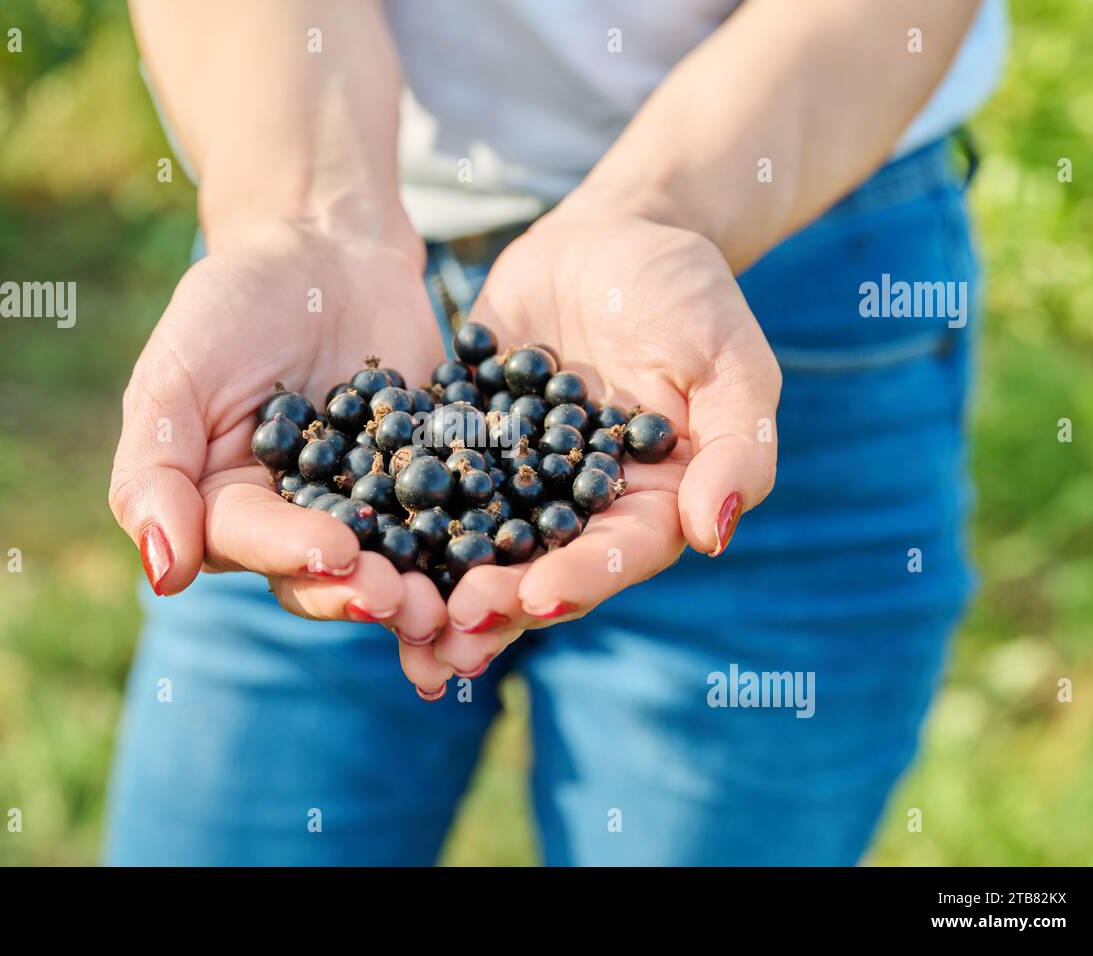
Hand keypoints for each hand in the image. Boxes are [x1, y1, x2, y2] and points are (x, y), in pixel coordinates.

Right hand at [108, 221, 452, 641]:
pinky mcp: (430, 484)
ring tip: (457, 607)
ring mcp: (369, 509)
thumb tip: (163, 574)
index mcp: (225, 508)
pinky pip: (454, 518)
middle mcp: (297, 522)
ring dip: (423, 592)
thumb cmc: (234, 301)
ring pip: (393, 563)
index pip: (252, 543)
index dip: (294, 553)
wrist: (327, 248)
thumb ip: (154, 468)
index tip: (337, 553)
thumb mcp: (178, 371)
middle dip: (365, 591)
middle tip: (407, 602)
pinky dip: (477, 540)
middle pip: (326, 574)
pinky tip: (507, 557)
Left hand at [415, 210, 781, 684]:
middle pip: (539, 568)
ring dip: (439, 584)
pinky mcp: (467, 441)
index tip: (536, 600)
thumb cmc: (691, 295)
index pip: (616, 555)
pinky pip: (429, 478)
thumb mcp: (732, 363)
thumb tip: (714, 535)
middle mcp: (580, 507)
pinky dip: (397, 510)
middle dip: (496, 602)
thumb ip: (736, 447)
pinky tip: (356, 531)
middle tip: (449, 627)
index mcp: (650, 505)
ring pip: (478, 541)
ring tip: (394, 614)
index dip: (578, 580)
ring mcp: (518, 478)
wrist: (614, 235)